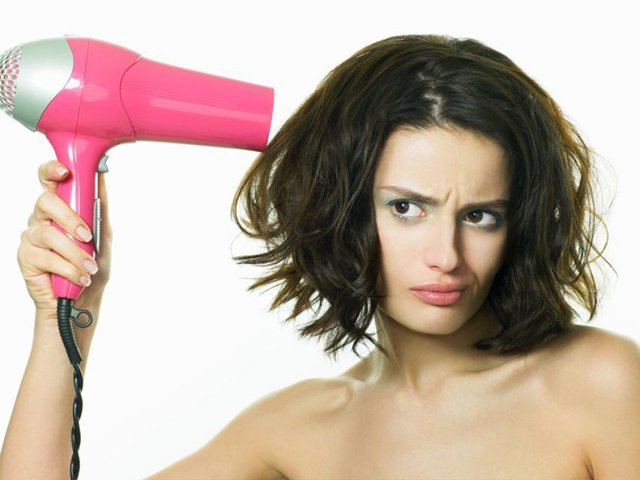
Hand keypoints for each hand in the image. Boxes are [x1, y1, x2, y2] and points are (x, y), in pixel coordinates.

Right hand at [17, 161, 112, 316]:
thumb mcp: (102, 233)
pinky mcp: (26, 258)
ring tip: (91, 267)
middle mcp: (41, 218)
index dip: (51, 170)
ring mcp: (31, 237)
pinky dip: (70, 269)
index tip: (65, 170)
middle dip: (70, 218)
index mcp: (58, 207)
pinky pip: (47, 258)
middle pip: (46, 202)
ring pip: (49, 235)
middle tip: (88, 236)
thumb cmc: (92, 263)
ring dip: (75, 253)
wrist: (84, 297)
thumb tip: (101, 176)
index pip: (48, 180)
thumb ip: (98, 207)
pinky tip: (82, 277)